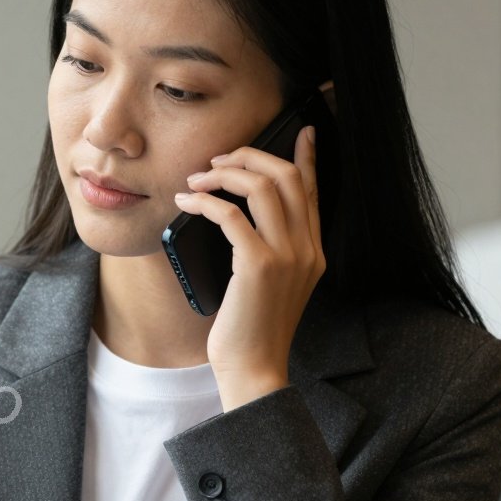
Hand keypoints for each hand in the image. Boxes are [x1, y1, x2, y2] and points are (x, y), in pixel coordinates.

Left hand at [172, 123, 324, 410]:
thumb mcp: (270, 284)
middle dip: (250, 156)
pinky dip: (206, 201)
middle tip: (218, 159)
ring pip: (263, 186)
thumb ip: (269, 250)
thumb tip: (237, 213)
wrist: (254, 369)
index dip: (305, 157)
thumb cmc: (252, 329)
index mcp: (313, 251)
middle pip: (287, 177)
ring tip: (199, 177)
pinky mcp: (259, 266)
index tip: (300, 130)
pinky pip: (232, 215)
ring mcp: (287, 256)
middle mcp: (307, 249)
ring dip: (225, 173)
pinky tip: (187, 201)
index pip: (313, 190)